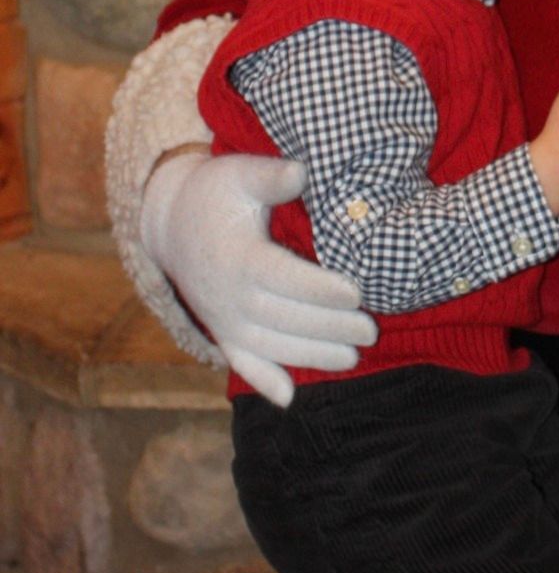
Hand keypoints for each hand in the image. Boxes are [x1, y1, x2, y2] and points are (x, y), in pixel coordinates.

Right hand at [140, 150, 376, 405]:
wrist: (172, 224)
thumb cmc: (216, 194)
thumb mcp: (238, 174)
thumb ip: (270, 177)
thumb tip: (300, 172)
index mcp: (237, 257)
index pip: (282, 279)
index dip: (319, 289)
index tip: (356, 294)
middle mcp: (229, 295)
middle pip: (283, 319)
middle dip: (329, 328)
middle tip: (371, 331)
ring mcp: (224, 319)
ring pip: (271, 346)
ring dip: (311, 356)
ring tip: (353, 359)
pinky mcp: (223, 332)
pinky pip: (241, 362)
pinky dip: (263, 382)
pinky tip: (289, 400)